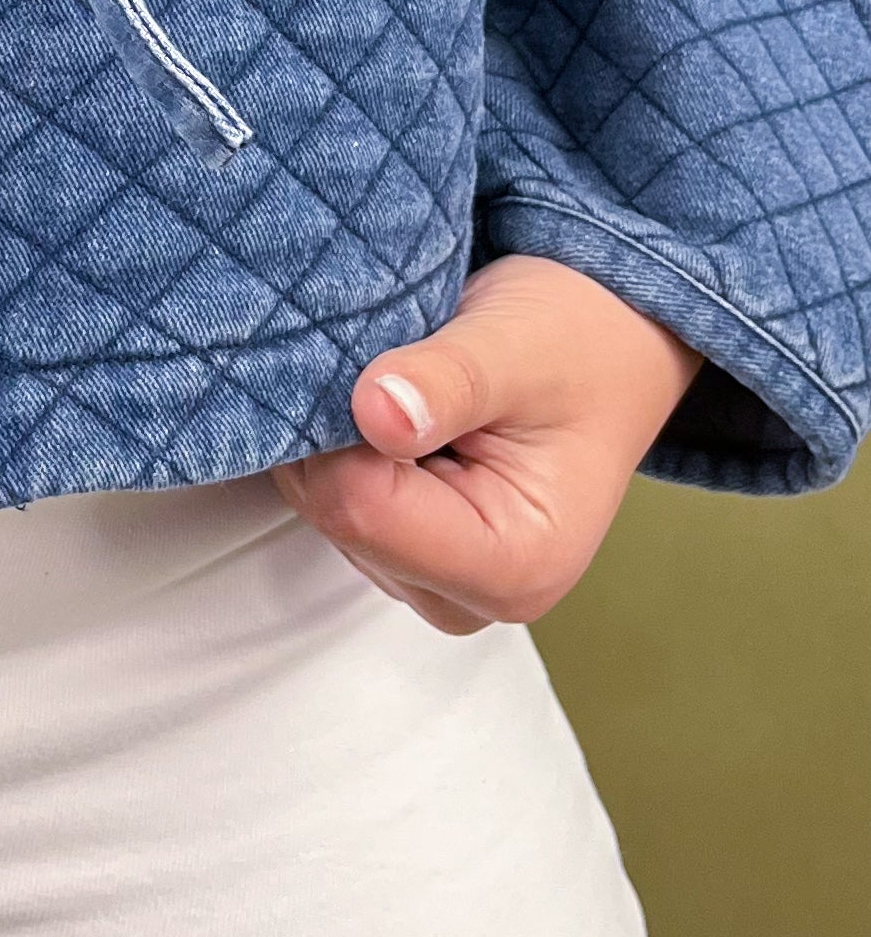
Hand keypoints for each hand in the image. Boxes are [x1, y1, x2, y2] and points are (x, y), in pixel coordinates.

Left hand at [272, 255, 700, 634]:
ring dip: (340, 436)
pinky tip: (393, 409)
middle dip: (336, 433)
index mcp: (514, 565)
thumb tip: (375, 412)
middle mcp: (472, 596)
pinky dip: (346, 446)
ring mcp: (435, 580)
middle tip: (390, 362)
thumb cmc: (578, 342)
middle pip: (336, 515)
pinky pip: (337, 500)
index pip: (360, 509)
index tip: (365, 359)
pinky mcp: (410, 553)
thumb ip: (447, 381)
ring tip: (405, 385)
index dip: (336, 427)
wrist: (609, 340)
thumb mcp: (517, 343)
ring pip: (326, 506)